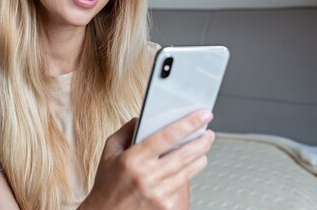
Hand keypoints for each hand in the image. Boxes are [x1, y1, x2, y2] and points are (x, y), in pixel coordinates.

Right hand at [80, 110, 214, 209]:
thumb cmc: (107, 185)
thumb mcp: (109, 152)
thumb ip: (125, 132)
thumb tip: (142, 119)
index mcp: (133, 159)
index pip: (167, 136)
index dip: (188, 124)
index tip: (201, 116)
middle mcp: (147, 177)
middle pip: (185, 154)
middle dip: (202, 141)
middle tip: (209, 133)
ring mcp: (158, 194)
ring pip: (189, 171)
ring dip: (200, 157)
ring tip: (202, 148)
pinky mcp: (165, 206)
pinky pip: (183, 186)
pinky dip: (187, 175)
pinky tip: (187, 168)